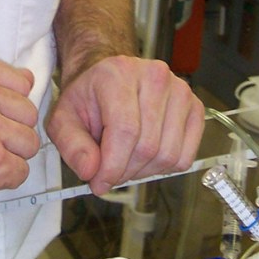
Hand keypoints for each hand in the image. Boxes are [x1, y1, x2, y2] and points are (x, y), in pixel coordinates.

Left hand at [46, 56, 204, 195]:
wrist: (111, 78)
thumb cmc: (89, 98)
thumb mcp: (64, 118)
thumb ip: (71, 145)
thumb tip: (90, 171)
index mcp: (119, 74)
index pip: (125, 130)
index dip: (112, 166)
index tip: (99, 183)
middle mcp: (155, 77)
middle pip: (147, 147)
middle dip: (124, 171)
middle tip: (109, 172)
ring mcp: (180, 91)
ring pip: (168, 155)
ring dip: (143, 171)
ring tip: (126, 161)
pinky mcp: (195, 107)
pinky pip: (185, 156)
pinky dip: (164, 167)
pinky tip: (146, 156)